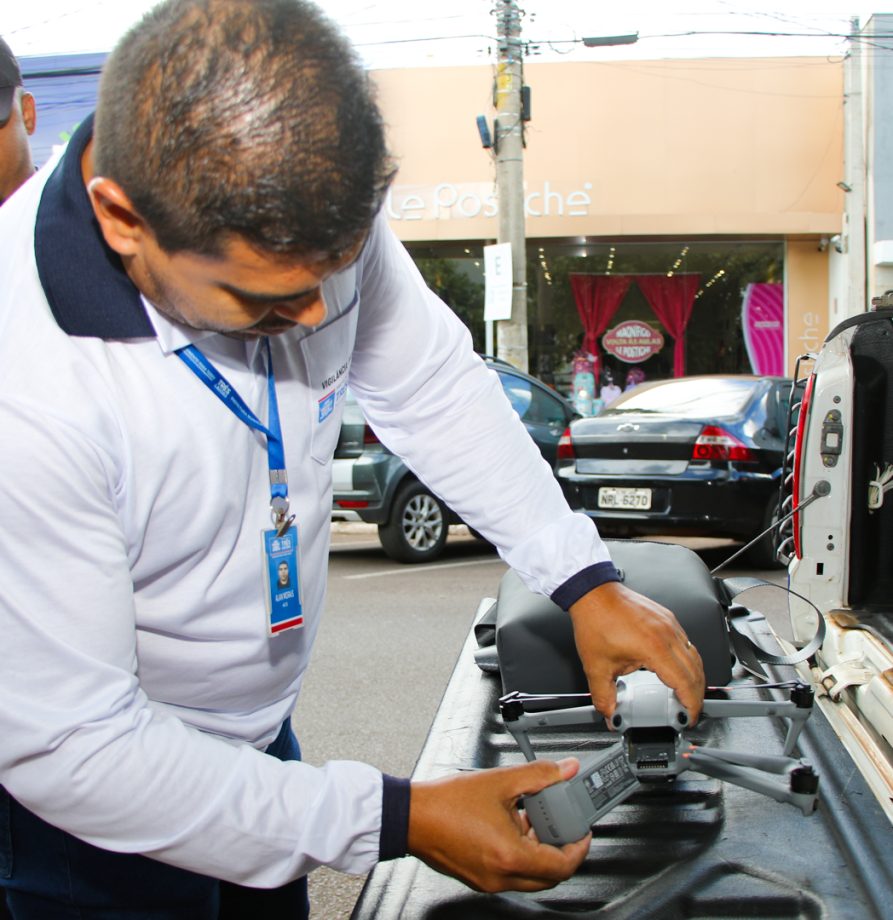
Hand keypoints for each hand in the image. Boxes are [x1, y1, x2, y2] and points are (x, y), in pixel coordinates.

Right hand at [408, 758, 590, 891]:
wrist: (412, 816)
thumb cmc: (447, 803)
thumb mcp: (500, 781)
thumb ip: (539, 775)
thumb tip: (565, 770)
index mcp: (511, 856)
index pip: (562, 866)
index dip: (579, 848)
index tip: (583, 832)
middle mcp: (501, 877)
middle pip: (549, 877)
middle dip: (562, 852)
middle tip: (564, 828)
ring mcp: (488, 881)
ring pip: (530, 877)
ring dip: (539, 853)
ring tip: (532, 821)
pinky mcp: (477, 878)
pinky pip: (510, 874)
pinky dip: (520, 856)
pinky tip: (511, 827)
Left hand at [568, 581, 704, 720]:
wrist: (592, 593)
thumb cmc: (595, 620)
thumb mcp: (596, 666)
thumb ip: (604, 696)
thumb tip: (609, 713)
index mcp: (654, 648)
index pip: (685, 683)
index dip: (691, 704)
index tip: (689, 717)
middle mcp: (667, 634)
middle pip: (696, 671)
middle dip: (697, 695)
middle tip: (689, 710)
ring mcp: (669, 624)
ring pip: (695, 655)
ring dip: (695, 677)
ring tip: (686, 693)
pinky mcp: (667, 617)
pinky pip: (686, 642)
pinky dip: (688, 660)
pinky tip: (678, 668)